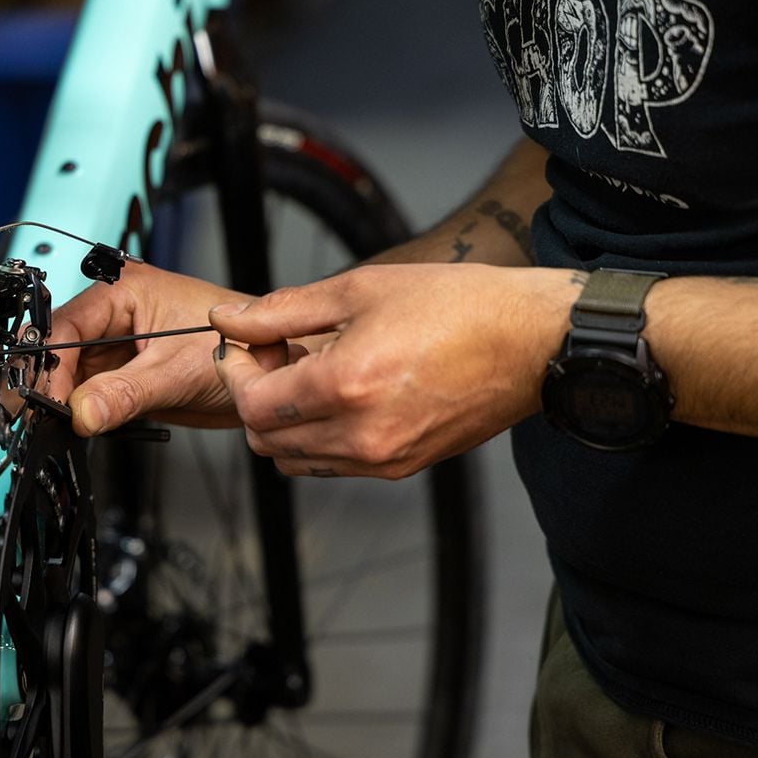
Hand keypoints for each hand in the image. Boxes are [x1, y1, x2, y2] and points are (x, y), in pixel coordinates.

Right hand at [47, 264, 278, 435]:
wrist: (274, 374)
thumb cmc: (247, 347)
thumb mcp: (181, 371)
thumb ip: (127, 393)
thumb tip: (83, 411)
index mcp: (126, 291)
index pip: (68, 325)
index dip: (51, 364)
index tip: (46, 400)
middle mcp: (118, 315)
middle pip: (62, 350)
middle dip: (50, 384)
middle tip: (38, 418)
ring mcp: (121, 348)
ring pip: (72, 376)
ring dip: (63, 402)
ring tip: (54, 426)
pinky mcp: (127, 377)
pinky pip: (92, 395)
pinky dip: (82, 413)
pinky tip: (75, 426)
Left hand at [210, 264, 575, 478]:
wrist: (531, 342)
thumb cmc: (455, 306)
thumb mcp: (359, 289)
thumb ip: (281, 311)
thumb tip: (225, 321)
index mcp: (345, 386)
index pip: (253, 405)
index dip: (236, 374)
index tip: (243, 346)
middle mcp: (361, 435)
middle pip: (266, 441)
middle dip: (254, 398)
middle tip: (275, 355)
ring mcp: (384, 459)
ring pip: (295, 461)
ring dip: (284, 422)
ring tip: (309, 375)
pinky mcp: (403, 467)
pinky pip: (334, 466)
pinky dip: (318, 437)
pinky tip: (340, 395)